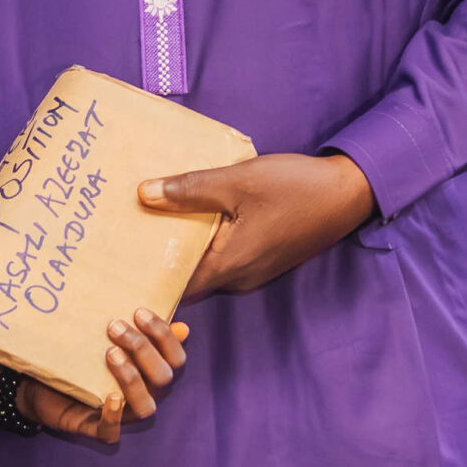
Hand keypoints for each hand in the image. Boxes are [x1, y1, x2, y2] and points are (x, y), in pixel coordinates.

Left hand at [0, 310, 188, 444]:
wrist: (38, 384)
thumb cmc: (79, 357)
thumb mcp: (104, 338)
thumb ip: (134, 326)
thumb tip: (173, 316)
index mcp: (150, 371)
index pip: (175, 357)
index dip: (163, 335)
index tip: (138, 310)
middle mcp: (143, 393)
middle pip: (163, 377)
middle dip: (142, 349)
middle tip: (114, 326)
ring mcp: (122, 414)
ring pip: (145, 406)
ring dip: (132, 378)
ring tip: (110, 353)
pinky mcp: (95, 428)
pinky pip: (111, 433)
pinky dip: (113, 418)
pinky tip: (110, 397)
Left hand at [144, 153, 376, 301]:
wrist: (348, 193)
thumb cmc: (294, 187)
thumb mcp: (238, 181)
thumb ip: (190, 190)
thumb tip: (143, 195)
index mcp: (229, 265)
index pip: (175, 285)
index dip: (146, 278)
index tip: (118, 267)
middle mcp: (239, 277)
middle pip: (188, 277)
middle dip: (158, 261)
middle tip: (124, 240)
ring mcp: (254, 270)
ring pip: (206, 268)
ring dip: (182, 252)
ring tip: (150, 226)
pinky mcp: (264, 258)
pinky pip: (224, 258)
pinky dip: (204, 245)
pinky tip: (192, 220)